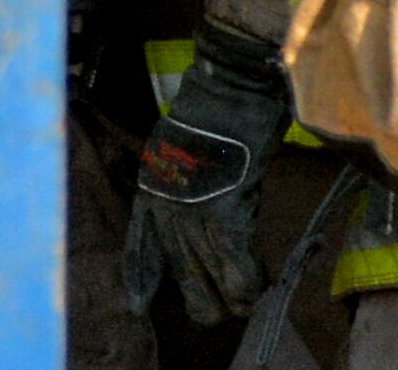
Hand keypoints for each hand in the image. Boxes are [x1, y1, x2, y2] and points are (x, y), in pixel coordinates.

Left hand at [119, 30, 290, 323]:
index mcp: (150, 194)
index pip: (138, 253)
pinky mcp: (224, 213)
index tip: (136, 307)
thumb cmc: (211, 118)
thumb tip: (202, 226)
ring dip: (236, 298)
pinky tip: (261, 285)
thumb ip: (180, 193)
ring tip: (250, 298)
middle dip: (207, 302)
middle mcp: (165, 212)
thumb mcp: (176, 156)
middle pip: (183, 282)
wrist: (227, 91)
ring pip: (211, 284)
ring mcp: (193, 215)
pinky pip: (236, 268)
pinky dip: (250, 282)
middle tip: (230, 301)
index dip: (140, 284)